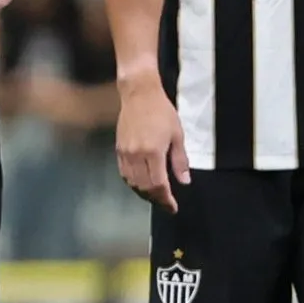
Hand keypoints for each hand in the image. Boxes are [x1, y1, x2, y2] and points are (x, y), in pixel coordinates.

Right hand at [115, 77, 189, 211]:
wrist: (139, 95)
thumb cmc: (162, 112)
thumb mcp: (177, 135)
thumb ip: (180, 160)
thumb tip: (184, 181)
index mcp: (153, 152)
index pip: (159, 184)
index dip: (166, 199)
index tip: (173, 207)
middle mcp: (136, 155)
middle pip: (144, 187)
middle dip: (156, 199)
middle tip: (166, 203)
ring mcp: (125, 153)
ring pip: (132, 183)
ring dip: (144, 193)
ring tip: (156, 196)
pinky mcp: (118, 149)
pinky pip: (124, 173)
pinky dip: (133, 183)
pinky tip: (142, 183)